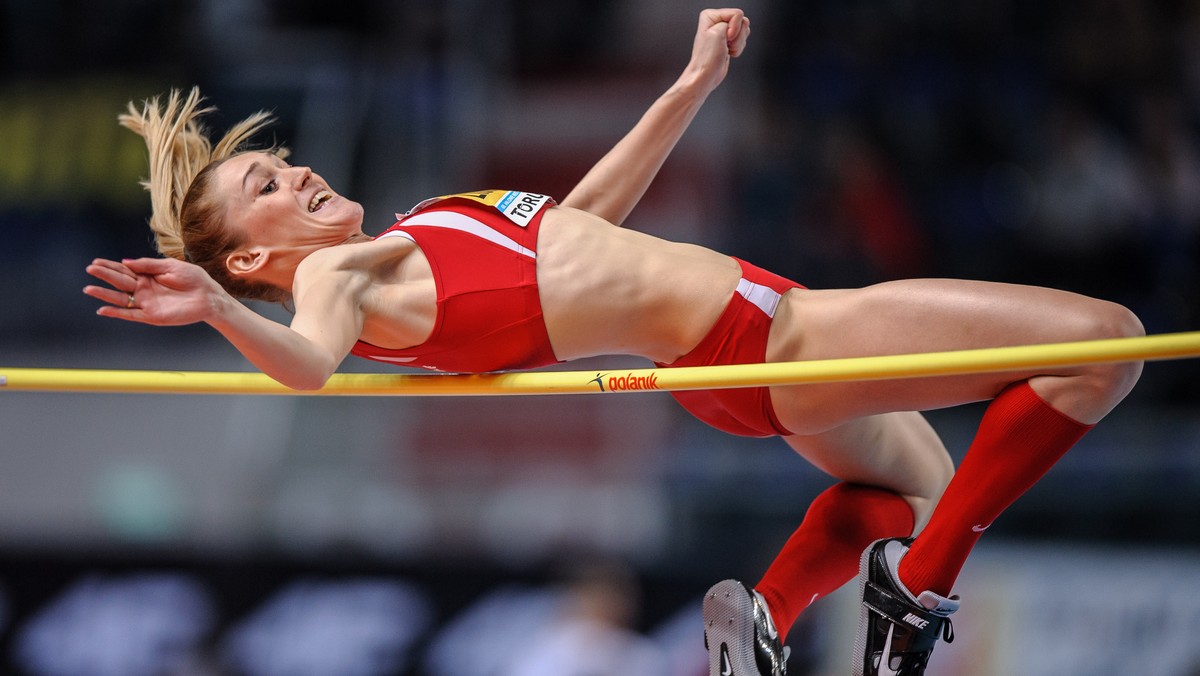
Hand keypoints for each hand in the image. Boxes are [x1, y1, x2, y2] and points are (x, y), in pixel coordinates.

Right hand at [84, 257, 228, 325]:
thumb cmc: (194, 279)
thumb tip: (125, 262)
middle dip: (105, 275)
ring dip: (105, 294)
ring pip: (121, 298)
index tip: (95, 262)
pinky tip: (102, 310)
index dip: (110, 266)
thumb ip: (148, 265)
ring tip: (89, 289)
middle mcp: (145, 289)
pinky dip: (117, 313)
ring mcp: (147, 303)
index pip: (125, 270)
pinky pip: (131, 315)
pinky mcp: (152, 316)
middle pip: (120, 282)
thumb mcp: (171, 266)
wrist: (210, 297)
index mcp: (149, 275)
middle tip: (90, 269)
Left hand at [683, 8, 750, 94]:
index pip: (737, 14)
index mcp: (711, 15)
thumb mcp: (718, 32)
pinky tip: (728, 52)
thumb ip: (733, 20)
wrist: (706, 75)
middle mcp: (717, 21)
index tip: (725, 38)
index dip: (734, 28)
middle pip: (742, 22)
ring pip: (744, 31)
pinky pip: (743, 39)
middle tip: (725, 43)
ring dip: (738, 43)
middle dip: (737, 36)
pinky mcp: (729, 40)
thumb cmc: (707, 58)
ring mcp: (724, 31)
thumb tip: (741, 23)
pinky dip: (738, 48)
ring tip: (726, 48)